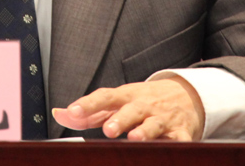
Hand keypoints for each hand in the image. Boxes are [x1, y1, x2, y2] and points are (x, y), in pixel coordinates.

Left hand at [52, 77, 204, 140]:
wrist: (185, 94)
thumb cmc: (142, 101)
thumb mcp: (117, 102)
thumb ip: (89, 112)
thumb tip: (60, 114)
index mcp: (125, 97)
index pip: (105, 97)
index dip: (88, 104)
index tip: (73, 112)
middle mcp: (143, 105)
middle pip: (131, 109)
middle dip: (120, 119)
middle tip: (107, 129)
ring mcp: (163, 118)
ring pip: (154, 124)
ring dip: (145, 131)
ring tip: (135, 138)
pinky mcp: (181, 132)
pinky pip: (181, 140)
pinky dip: (178, 145)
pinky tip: (172, 151)